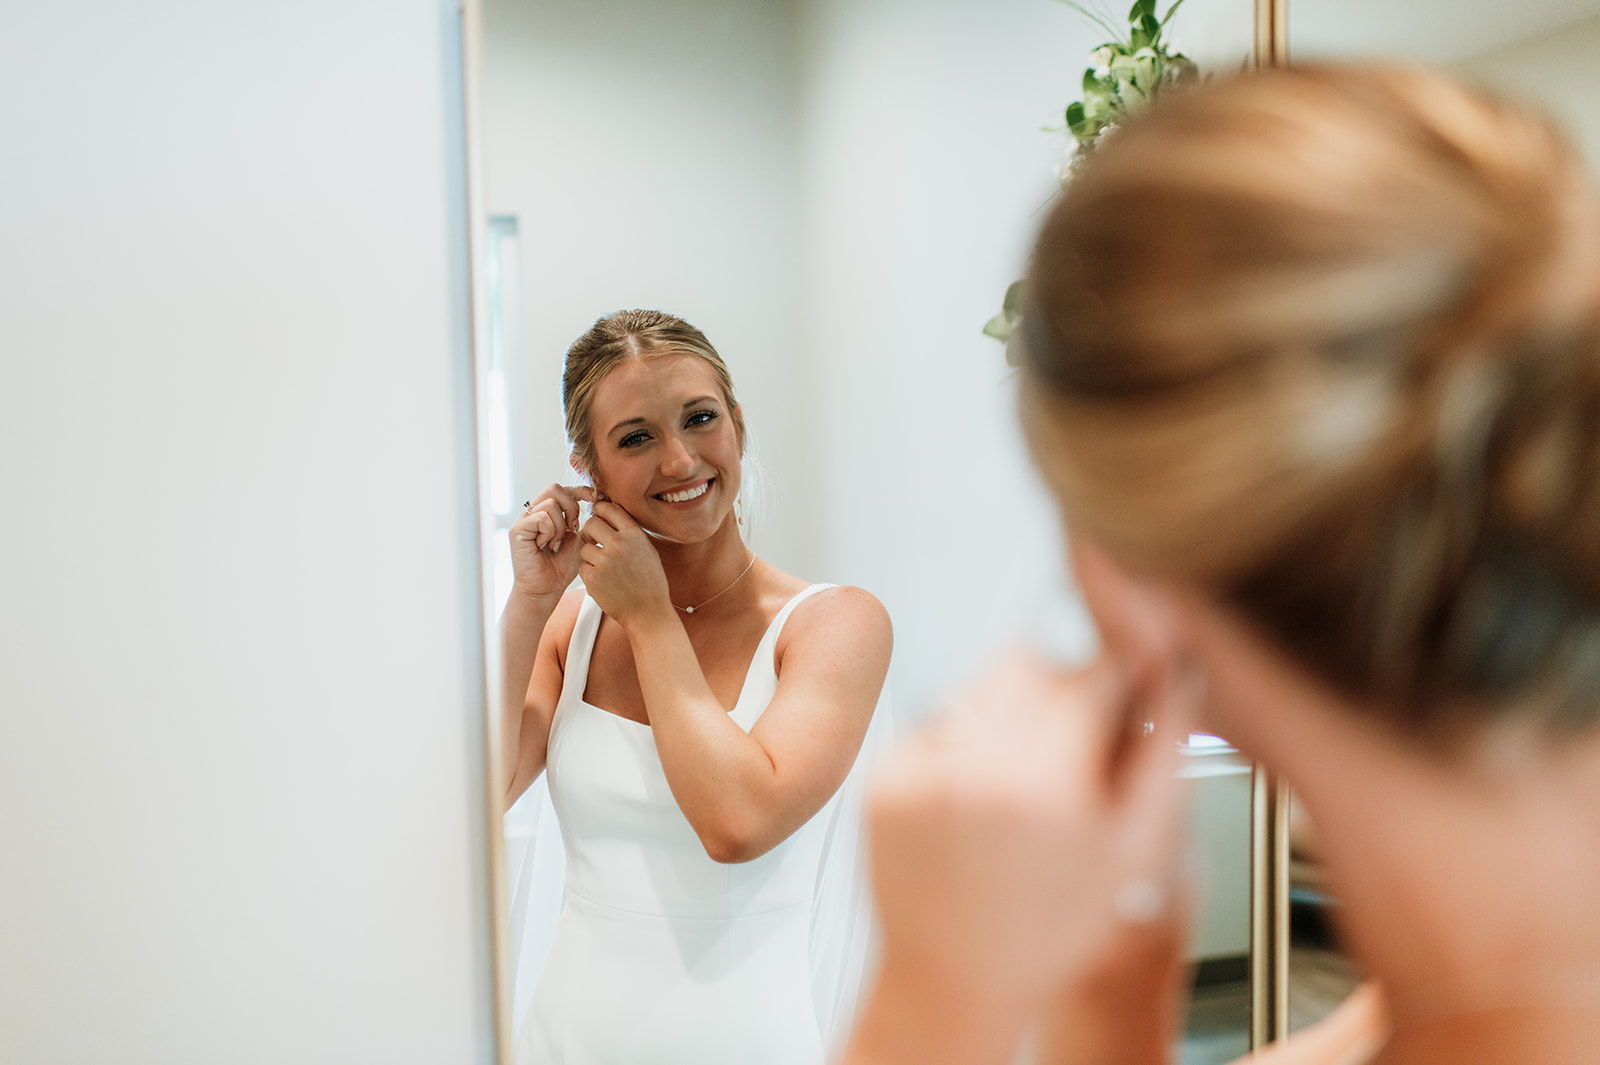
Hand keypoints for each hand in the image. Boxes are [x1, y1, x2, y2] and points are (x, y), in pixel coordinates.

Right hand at [509, 484, 597, 599]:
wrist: (546, 589)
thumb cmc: (561, 567)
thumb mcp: (581, 541)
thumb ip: (588, 523)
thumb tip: (602, 503)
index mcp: (548, 513)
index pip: (564, 490)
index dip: (580, 490)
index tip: (595, 498)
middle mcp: (534, 513)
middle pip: (555, 489)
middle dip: (571, 507)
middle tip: (573, 529)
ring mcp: (524, 520)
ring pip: (550, 504)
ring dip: (560, 526)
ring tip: (556, 544)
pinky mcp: (517, 529)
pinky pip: (541, 518)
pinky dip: (549, 532)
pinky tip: (545, 546)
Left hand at [577, 501, 673, 628]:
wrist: (648, 612)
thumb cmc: (650, 582)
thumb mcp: (648, 550)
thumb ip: (630, 532)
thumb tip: (611, 514)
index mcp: (634, 535)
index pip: (610, 509)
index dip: (601, 510)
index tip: (599, 515)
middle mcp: (619, 545)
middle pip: (591, 523)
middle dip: (592, 531)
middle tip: (596, 541)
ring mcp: (604, 562)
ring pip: (584, 547)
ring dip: (591, 556)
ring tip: (605, 567)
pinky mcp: (593, 579)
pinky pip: (582, 567)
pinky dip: (590, 573)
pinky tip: (604, 581)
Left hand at [863, 647, 1194, 1017]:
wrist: (955, 981)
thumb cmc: (1047, 931)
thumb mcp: (1133, 852)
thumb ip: (1163, 755)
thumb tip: (1177, 678)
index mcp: (1043, 782)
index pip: (1090, 673)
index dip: (1120, 675)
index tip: (1128, 688)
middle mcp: (974, 766)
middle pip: (1028, 661)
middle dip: (1061, 683)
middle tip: (1077, 732)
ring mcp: (921, 769)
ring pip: (979, 686)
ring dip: (1012, 710)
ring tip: (1026, 777)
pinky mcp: (885, 778)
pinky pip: (937, 722)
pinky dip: (964, 742)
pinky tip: (981, 796)